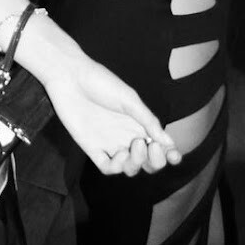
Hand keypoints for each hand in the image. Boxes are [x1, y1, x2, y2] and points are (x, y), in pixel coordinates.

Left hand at [46, 56, 181, 176]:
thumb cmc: (101, 82)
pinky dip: (117, 167)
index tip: (175, 156)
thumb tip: (169, 142)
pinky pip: (107, 168)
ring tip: (135, 146)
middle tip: (150, 146)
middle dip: (155, 161)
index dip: (169, 155)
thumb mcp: (129, 99)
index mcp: (138, 123)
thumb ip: (148, 121)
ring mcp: (109, 143)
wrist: (70, 77)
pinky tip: (119, 154)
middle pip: (147, 162)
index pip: (159, 146)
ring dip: (137, 164)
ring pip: (130, 168)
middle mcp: (125, 136)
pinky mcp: (91, 148)